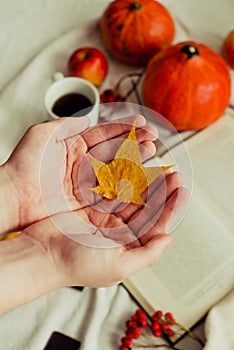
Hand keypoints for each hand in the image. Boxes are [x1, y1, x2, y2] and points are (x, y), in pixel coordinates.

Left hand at [2, 115, 156, 230]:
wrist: (15, 197)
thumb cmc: (24, 165)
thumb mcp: (42, 135)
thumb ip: (65, 124)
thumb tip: (86, 117)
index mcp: (73, 147)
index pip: (104, 134)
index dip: (123, 127)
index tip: (141, 121)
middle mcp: (82, 164)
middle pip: (114, 151)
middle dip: (134, 143)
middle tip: (152, 137)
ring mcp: (86, 183)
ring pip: (116, 169)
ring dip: (135, 161)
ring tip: (152, 153)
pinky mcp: (87, 202)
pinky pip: (111, 191)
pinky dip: (127, 184)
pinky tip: (140, 176)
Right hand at [21, 171, 188, 287]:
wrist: (41, 254)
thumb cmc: (77, 265)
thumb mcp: (119, 266)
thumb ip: (147, 254)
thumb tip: (167, 240)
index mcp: (128, 247)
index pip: (156, 225)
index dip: (170, 208)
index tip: (181, 191)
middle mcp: (118, 232)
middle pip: (145, 208)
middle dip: (160, 191)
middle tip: (172, 174)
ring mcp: (103, 218)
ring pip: (130, 196)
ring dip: (143, 182)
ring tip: (156, 166)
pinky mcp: (89, 206)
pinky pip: (110, 189)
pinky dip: (122, 179)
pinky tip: (132, 168)